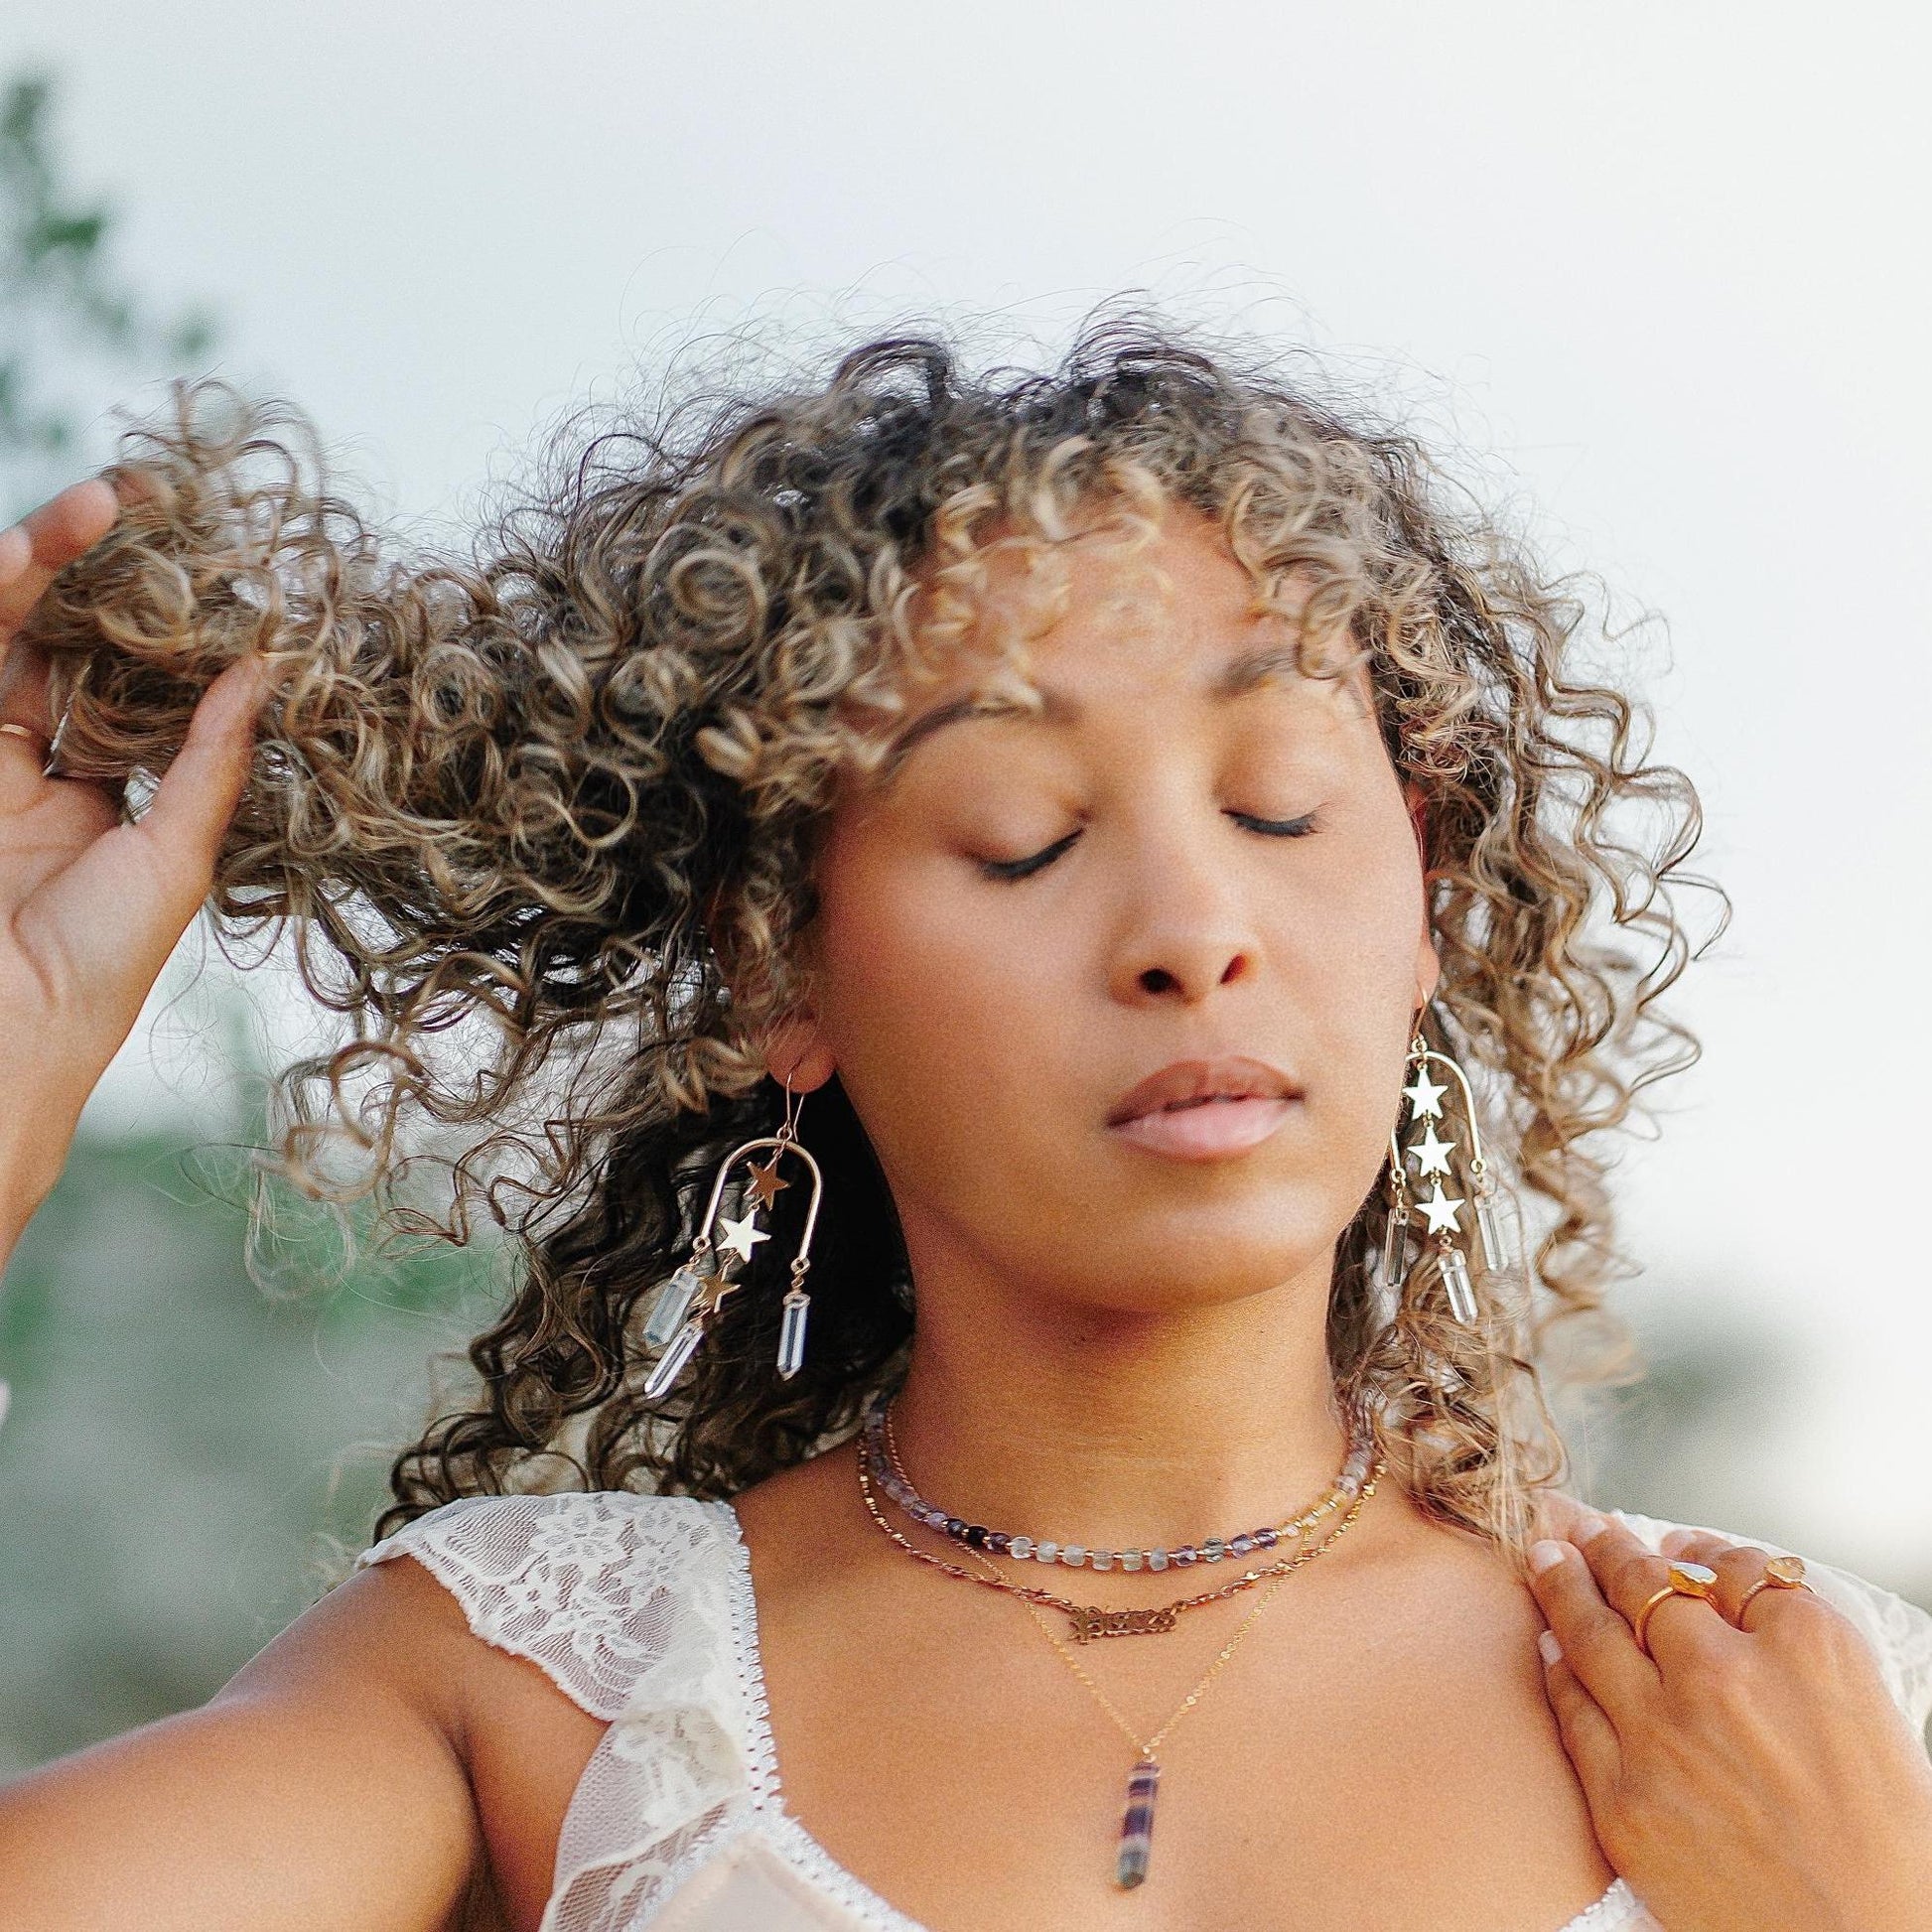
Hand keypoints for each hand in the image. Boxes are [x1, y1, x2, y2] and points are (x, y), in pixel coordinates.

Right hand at [0, 477, 277, 1251]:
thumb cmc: (91, 971)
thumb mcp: (172, 855)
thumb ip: (208, 761)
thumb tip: (265, 671)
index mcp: (89, 803)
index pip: (118, 690)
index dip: (150, 629)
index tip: (195, 562)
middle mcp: (24, 772)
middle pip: (53, 646)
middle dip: (90, 574)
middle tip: (139, 502)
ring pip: (2, 637)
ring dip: (37, 566)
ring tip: (92, 508)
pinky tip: (26, 553)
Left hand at [1526, 1492, 1931, 1931]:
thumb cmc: (1889, 1848)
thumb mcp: (1870, 1714)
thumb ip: (1794, 1639)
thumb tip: (1712, 1575)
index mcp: (1808, 1648)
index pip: (1732, 1564)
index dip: (1697, 1548)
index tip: (1673, 1541)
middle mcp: (1726, 1676)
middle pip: (1646, 1584)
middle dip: (1607, 1546)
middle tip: (1579, 1524)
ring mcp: (1665, 1736)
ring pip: (1590, 1630)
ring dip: (1561, 1582)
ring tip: (1542, 1554)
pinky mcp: (1624, 1799)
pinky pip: (1573, 1708)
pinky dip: (1557, 1666)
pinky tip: (1548, 1643)